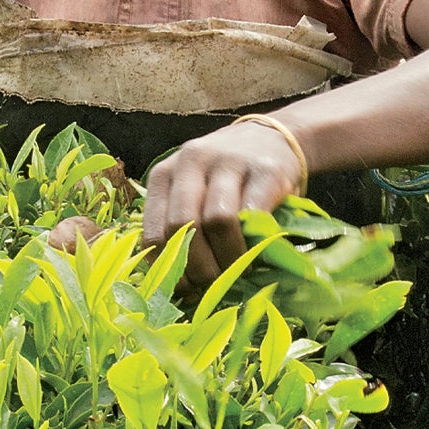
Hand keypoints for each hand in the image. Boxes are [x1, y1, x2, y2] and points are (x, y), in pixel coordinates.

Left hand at [143, 119, 305, 289]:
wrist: (275, 139)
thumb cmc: (227, 178)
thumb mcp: (195, 192)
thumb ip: (182, 227)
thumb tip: (178, 286)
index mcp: (165, 172)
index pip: (153, 231)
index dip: (168, 269)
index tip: (185, 290)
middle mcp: (192, 160)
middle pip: (182, 226)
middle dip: (197, 267)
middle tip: (212, 285)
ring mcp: (229, 162)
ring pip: (217, 221)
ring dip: (226, 257)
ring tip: (235, 272)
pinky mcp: (265, 170)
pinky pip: (252, 214)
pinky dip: (252, 241)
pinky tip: (255, 251)